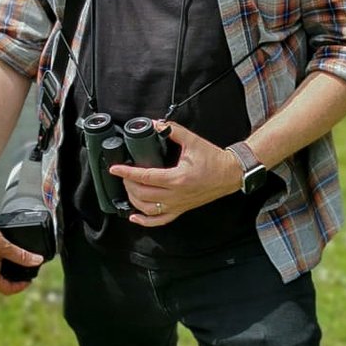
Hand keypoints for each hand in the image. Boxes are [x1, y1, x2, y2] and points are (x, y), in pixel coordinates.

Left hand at [108, 120, 240, 226]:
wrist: (230, 174)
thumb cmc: (214, 159)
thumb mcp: (193, 141)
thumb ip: (172, 131)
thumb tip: (156, 124)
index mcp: (178, 178)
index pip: (146, 177)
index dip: (127, 173)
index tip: (115, 169)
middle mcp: (176, 194)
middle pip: (143, 194)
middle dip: (128, 184)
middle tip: (123, 174)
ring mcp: (178, 204)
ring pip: (148, 209)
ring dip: (133, 200)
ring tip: (127, 189)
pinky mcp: (181, 209)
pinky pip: (160, 220)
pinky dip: (145, 221)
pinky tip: (134, 216)